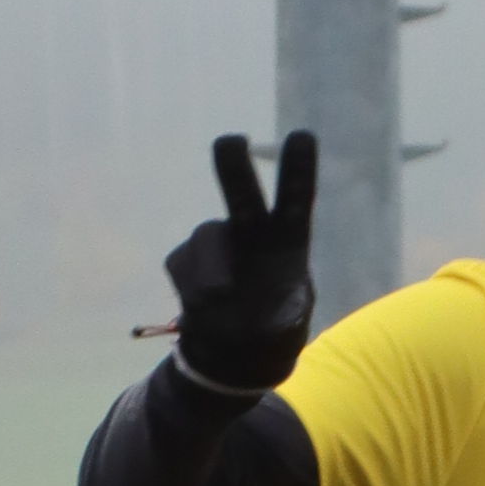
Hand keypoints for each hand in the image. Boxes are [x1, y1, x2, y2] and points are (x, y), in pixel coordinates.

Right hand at [160, 127, 317, 393]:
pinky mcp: (184, 259)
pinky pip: (182, 267)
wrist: (232, 349)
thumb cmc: (271, 327)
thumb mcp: (286, 325)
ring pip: (206, 237)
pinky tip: (203, 308)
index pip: (295, 199)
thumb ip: (268, 308)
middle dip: (235, 167)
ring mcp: (215, 241)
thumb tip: (226, 292)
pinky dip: (190, 289)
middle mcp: (250, 230)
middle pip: (243, 195)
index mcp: (288, 240)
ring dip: (211, 268)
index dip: (298, 170)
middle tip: (231, 141)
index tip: (302, 136)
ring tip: (220, 300)